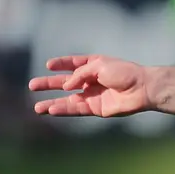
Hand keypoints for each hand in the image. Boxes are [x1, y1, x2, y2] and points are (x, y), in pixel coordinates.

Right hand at [29, 56, 154, 118]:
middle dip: (49, 84)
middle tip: (32, 85)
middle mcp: (92, 80)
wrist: (142, 88)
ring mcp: (93, 95)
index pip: (74, 63)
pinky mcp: (97, 108)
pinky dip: (64, 109)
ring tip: (36, 107)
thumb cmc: (124, 72)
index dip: (62, 63)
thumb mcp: (99, 66)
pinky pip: (77, 109)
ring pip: (68, 99)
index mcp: (94, 65)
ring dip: (52, 103)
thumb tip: (66, 86)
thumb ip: (79, 74)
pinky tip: (51, 110)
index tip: (49, 65)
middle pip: (66, 82)